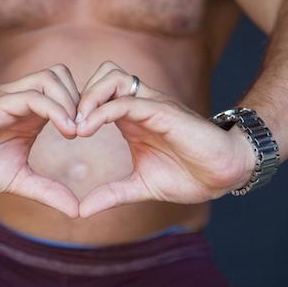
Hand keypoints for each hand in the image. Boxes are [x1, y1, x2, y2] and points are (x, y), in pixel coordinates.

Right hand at [0, 64, 80, 216]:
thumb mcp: (20, 181)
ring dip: (70, 102)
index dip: (82, 107)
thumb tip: (77, 211)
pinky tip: (66, 132)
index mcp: (29, 114)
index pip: (65, 90)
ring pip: (50, 79)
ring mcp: (7, 99)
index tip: (90, 133)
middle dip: (81, 99)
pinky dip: (55, 109)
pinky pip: (32, 96)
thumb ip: (48, 191)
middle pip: (61, 75)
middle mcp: (20, 100)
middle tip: (85, 129)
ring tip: (74, 132)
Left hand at [75, 61, 256, 217]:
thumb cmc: (189, 175)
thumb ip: (111, 194)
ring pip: (113, 78)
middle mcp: (141, 106)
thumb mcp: (140, 186)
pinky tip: (88, 129)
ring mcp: (153, 106)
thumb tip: (81, 211)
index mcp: (132, 120)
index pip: (99, 95)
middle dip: (79, 95)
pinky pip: (129, 100)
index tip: (62, 132)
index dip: (76, 107)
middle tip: (66, 125)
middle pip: (102, 75)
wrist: (226, 173)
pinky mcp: (164, 112)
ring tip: (77, 126)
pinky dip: (103, 110)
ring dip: (89, 97)